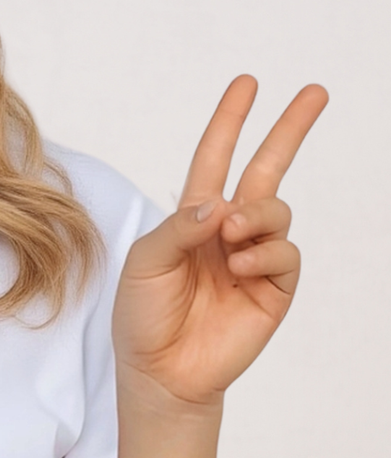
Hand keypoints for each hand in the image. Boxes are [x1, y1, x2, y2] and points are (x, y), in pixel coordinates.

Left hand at [111, 74, 328, 410]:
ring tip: (230, 239)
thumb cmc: (143, 318)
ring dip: (255, 215)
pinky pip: (284, 252)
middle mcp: (226, 232)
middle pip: (266, 169)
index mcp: (191, 219)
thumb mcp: (143, 265)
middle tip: (315, 91)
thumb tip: (220, 202)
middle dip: (289, 130)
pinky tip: (240, 266)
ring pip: (276, 210)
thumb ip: (177, 228)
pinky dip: (264, 253)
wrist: (162, 373)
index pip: (214, 159)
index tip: (247, 83)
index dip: (229, 122)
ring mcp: (254, 258)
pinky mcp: (274, 288)